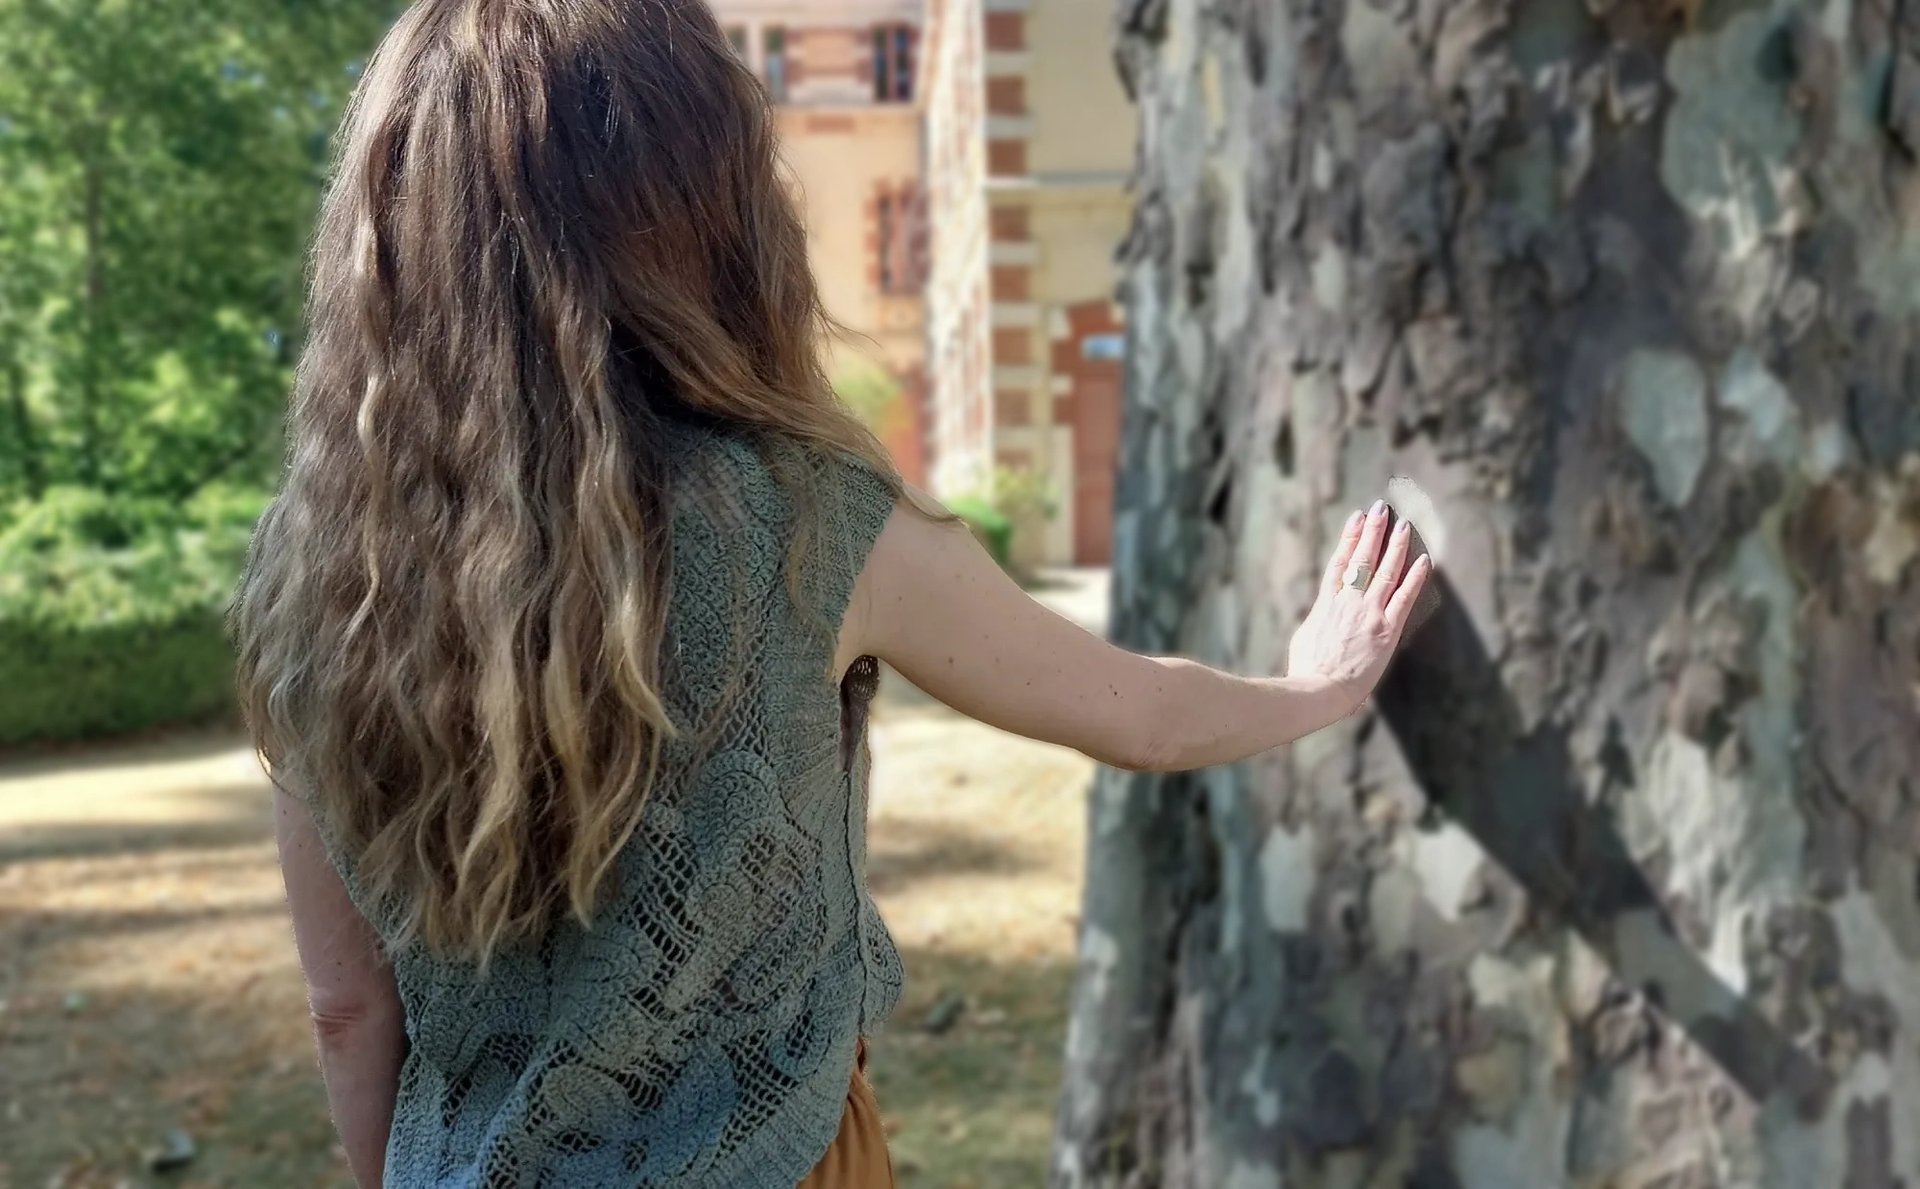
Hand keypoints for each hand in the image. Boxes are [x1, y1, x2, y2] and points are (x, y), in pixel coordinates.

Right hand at [1286, 499, 1432, 719]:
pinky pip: (1404, 597)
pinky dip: (1414, 577)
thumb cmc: (1305, 670)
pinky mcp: (1385, 630)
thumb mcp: (1304, 639)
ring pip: (1385, 571)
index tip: (1357, 519)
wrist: (1317, 689)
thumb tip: (1321, 621)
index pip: (1340, 563)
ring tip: (1403, 524)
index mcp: (1326, 604)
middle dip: (1372, 531)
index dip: (1349, 538)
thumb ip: (1317, 623)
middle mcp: (1347, 602)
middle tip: (1381, 508)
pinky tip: (1423, 559)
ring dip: (1395, 545)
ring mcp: (1367, 613)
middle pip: (1361, 558)